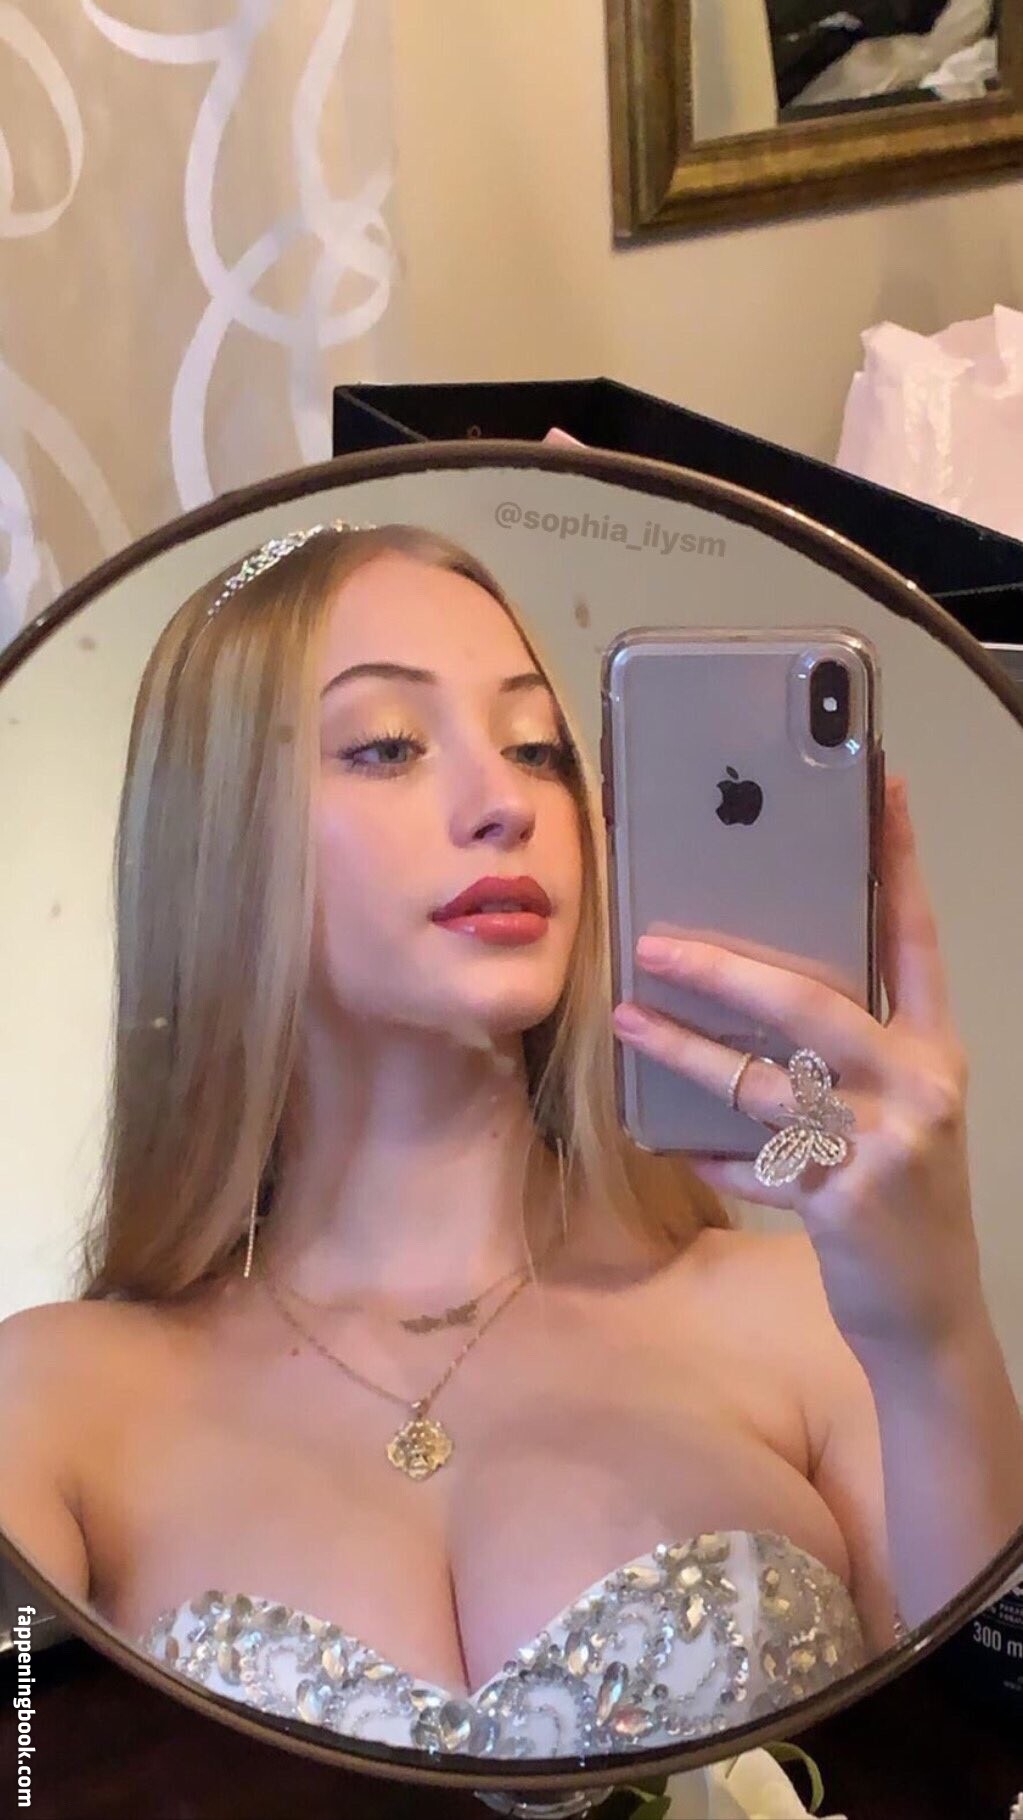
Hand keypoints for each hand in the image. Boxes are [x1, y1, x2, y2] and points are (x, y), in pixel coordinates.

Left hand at [612, 777, 982, 1360]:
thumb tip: (755, 982)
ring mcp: (882, 1146)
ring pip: (760, 1079)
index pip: (915, 939)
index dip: (897, 863)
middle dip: (724, 969)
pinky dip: (702, 1145)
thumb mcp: (899, 1109)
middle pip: (811, 1004)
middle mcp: (918, 1088)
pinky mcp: (840, 1202)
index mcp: (936, 1050)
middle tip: (655, 941)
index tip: (877, 789)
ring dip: (683, 1049)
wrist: (928, 1312)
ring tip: (625, 1016)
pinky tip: (661, 1132)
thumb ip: (849, 1049)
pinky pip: (748, 1159)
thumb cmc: (899, 1192)